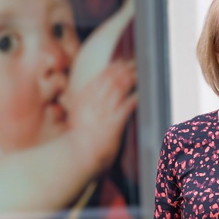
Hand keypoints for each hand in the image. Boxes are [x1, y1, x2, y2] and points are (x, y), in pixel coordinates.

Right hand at [68, 59, 137, 173]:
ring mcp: (103, 112)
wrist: (77, 156)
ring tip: (140, 73)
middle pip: (111, 79)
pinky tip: (142, 93)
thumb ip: (83, 108)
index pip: (99, 78)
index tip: (120, 62)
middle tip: (135, 63)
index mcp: (83, 99)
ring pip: (119, 88)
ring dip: (131, 79)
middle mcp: (93, 102)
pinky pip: (126, 106)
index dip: (111, 68)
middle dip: (124, 69)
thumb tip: (88, 99)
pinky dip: (135, 98)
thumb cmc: (77, 142)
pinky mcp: (113, 124)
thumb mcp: (77, 119)